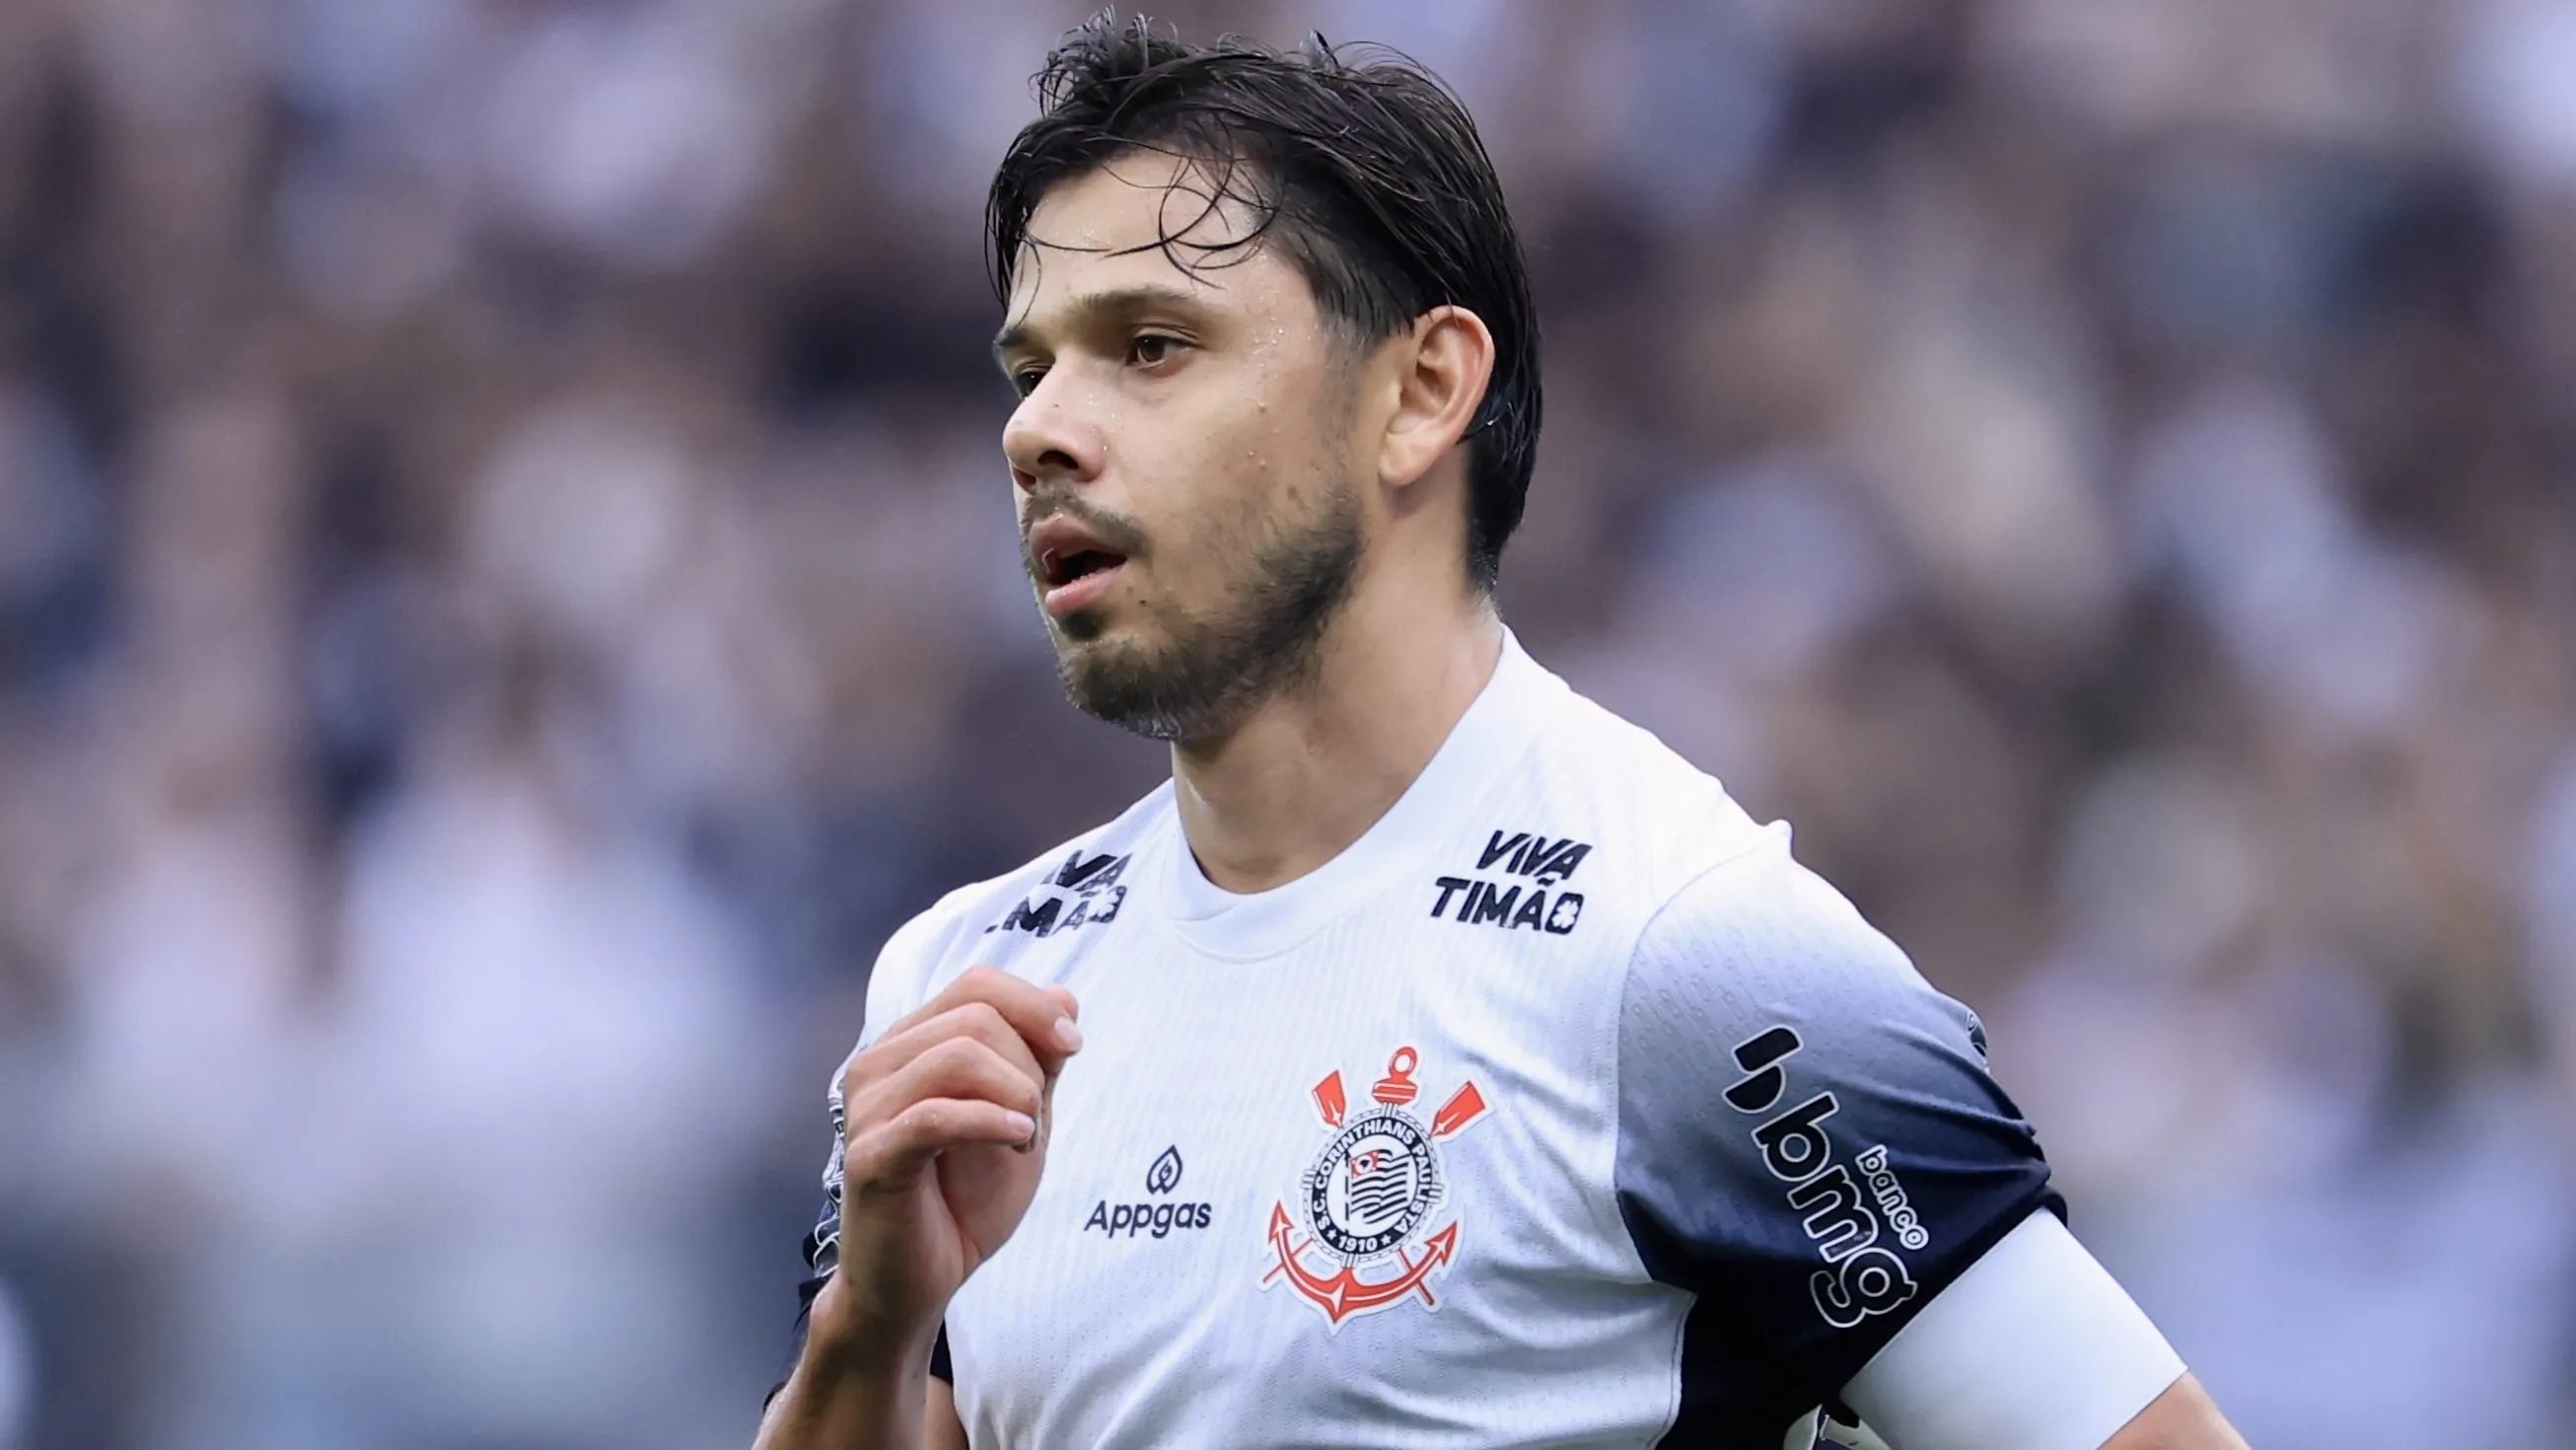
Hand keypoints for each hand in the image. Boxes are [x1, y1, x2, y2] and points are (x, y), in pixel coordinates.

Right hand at [809, 967, 1082, 1368]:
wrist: (920, 1282)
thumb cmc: (964, 1200)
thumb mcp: (1019, 1119)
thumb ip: (1038, 1061)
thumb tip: (1065, 996)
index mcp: (912, 1044)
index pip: (977, 983)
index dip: (1033, 1004)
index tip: (1074, 1046)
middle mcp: (880, 1063)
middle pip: (976, 1017)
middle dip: (1029, 1065)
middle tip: (1035, 1120)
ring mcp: (868, 1108)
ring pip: (957, 1056)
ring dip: (1015, 1095)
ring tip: (1025, 1139)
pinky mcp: (871, 1156)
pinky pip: (936, 1115)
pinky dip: (991, 1121)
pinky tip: (1018, 1139)